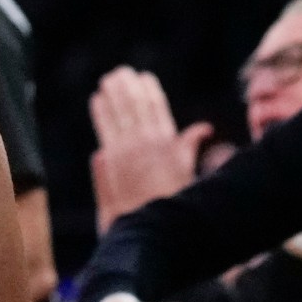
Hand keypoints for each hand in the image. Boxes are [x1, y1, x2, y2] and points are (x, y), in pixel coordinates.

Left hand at [90, 67, 212, 231]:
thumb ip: (190, 145)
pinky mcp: (112, 160)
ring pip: (119, 112)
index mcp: (169, 142)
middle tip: (120, 73)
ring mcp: (128, 149)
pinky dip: (101, 112)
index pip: (158, 107)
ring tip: (107, 81)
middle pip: (136, 104)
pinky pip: (105, 128)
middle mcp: (149, 141)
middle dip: (128, 86)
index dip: (150, 90)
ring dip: (112, 94)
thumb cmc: (173, 203)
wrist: (153, 228)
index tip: (143, 77)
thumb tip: (204, 127)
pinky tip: (97, 100)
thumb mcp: (188, 171)